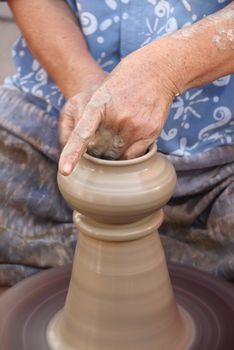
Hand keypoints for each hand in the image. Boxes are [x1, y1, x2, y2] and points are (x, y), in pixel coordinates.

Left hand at [59, 43, 181, 175]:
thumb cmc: (120, 84)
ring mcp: (135, 125)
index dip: (72, 153)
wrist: (155, 70)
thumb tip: (75, 146)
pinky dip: (129, 153)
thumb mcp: (96, 93)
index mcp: (97, 105)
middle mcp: (117, 118)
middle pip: (100, 151)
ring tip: (120, 132)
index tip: (66, 170)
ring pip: (118, 156)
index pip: (81, 134)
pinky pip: (134, 156)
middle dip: (99, 150)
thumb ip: (82, 119)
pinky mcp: (151, 132)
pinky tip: (130, 136)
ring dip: (114, 152)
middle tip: (106, 134)